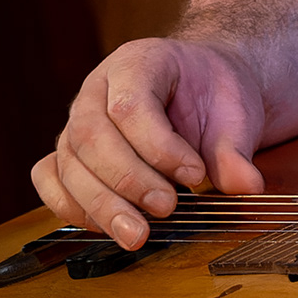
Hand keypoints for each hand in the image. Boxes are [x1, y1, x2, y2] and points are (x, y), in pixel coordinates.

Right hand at [31, 36, 269, 248]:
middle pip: (91, 136)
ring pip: (69, 163)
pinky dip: (70, 206)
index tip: (195, 175)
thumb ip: (235, 150)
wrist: (202, 88)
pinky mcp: (71, 151)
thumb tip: (247, 185)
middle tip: (167, 208)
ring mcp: (77, 120)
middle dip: (128, 180)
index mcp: (137, 63)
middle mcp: (96, 89)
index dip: (159, 147)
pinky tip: (104, 226)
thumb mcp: (234, 113)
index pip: (129, 105)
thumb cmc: (213, 94)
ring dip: (101, 205)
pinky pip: (50, 178)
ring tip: (138, 234)